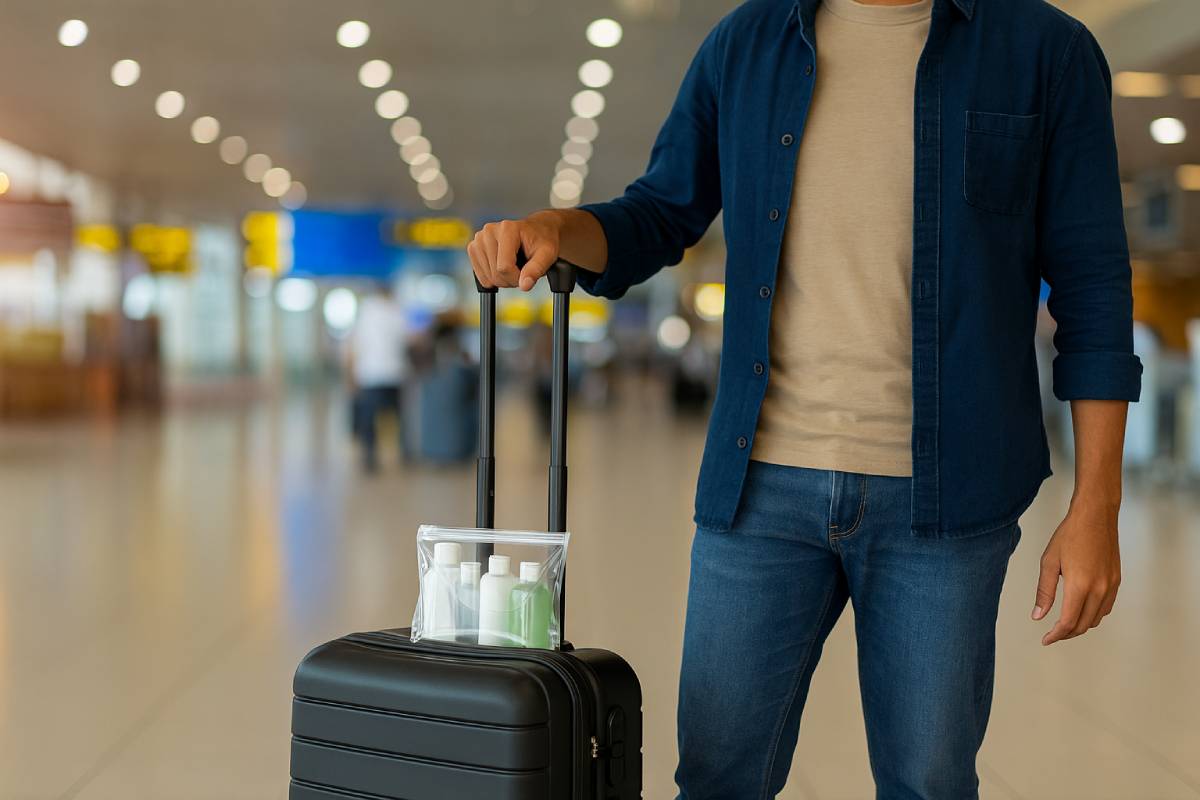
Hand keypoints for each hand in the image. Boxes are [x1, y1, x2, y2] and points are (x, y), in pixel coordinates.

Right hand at [467, 212, 564, 291]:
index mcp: (507, 229)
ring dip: (502, 280)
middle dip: (511, 280)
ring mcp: (479, 239)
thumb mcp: (547, 255)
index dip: (517, 278)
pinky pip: (480, 276)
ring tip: (514, 267)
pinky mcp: (473, 248)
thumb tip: (524, 285)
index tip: (527, 275)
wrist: (536, 231)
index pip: (505, 267)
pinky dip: (493, 278)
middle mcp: (489, 231)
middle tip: (522, 271)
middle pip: (495, 273)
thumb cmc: (542, 241)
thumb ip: (536, 270)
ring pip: (488, 277)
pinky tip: (502, 267)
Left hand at [1033, 503, 1120, 644]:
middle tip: (1051, 634)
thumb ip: (1044, 592)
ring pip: (1096, 618)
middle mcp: (1100, 589)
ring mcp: (1111, 586)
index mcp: (1080, 585)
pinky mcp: (1117, 581)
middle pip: (1083, 625)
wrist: (1095, 517)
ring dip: (1080, 626)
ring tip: (1064, 624)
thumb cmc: (1069, 535)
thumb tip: (1038, 616)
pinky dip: (1093, 615)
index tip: (1045, 640)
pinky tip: (1081, 610)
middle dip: (1066, 634)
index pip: (1068, 622)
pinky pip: (1106, 608)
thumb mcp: (1049, 562)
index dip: (1055, 635)